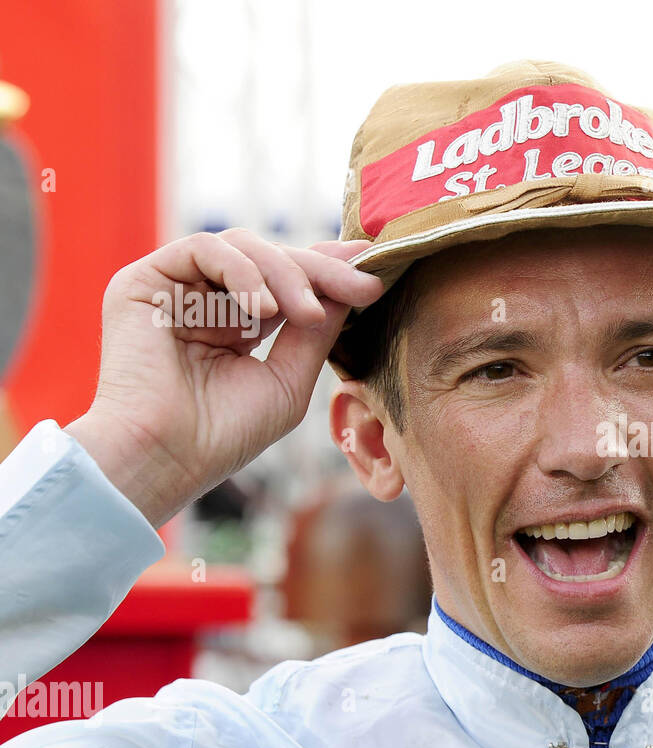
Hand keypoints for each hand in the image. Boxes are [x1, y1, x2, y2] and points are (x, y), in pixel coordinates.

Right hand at [67, 230, 384, 526]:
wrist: (164, 459)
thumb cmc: (223, 435)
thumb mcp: (288, 379)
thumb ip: (315, 331)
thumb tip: (352, 285)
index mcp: (236, 327)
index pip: (286, 281)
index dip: (328, 269)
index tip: (372, 268)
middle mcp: (205, 303)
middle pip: (271, 258)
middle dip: (321, 272)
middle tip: (361, 288)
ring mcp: (175, 289)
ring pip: (243, 246)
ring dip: (286, 274)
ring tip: (307, 315)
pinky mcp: (143, 281)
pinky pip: (203, 248)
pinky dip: (243, 271)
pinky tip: (262, 310)